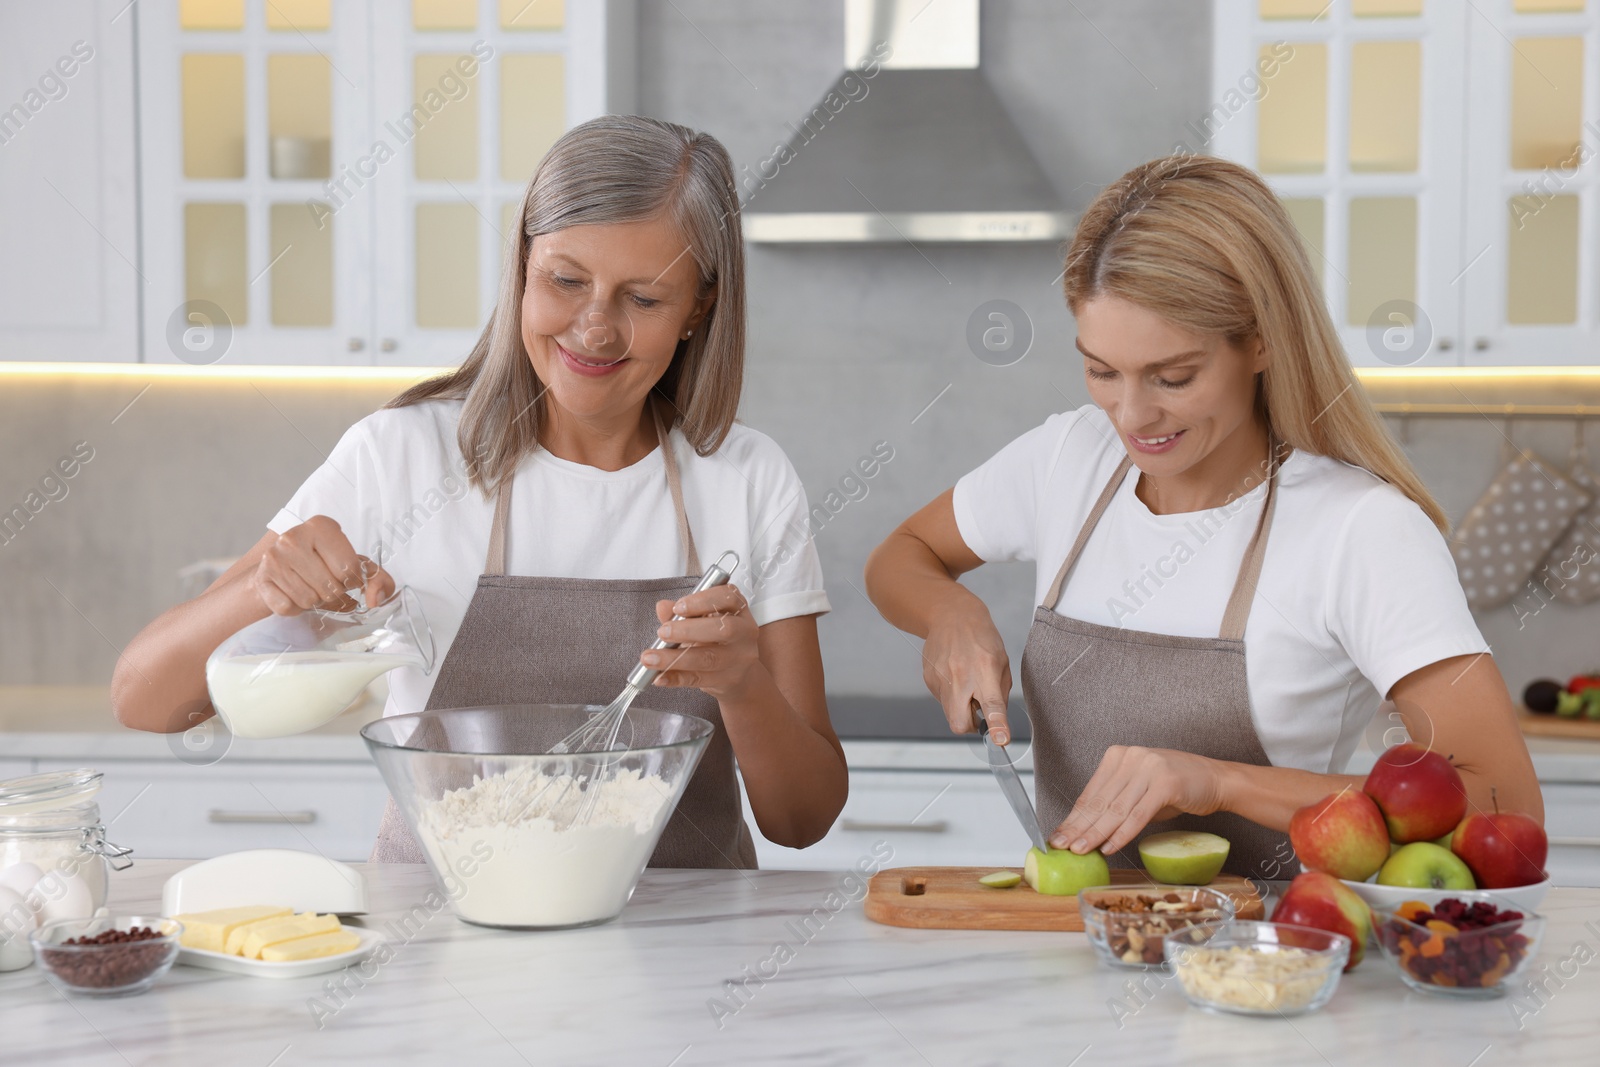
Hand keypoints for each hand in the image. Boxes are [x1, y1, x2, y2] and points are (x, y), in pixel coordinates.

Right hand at [252, 515, 391, 615]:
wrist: (275, 570)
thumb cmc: (321, 564)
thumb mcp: (353, 564)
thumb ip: (377, 578)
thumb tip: (375, 598)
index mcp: (321, 526)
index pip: (350, 568)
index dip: (353, 581)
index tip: (346, 578)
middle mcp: (294, 537)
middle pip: (331, 586)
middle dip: (334, 593)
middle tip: (326, 584)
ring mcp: (273, 558)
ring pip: (310, 600)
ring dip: (314, 601)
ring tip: (309, 587)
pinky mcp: (261, 579)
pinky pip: (289, 608)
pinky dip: (295, 609)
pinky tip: (292, 594)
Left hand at [643, 584, 758, 699]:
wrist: (739, 672)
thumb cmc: (717, 638)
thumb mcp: (703, 619)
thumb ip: (683, 612)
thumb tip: (663, 607)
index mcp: (738, 609)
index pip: (728, 598)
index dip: (702, 600)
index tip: (678, 606)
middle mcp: (744, 631)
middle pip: (723, 629)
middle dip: (688, 630)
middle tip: (663, 632)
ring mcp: (739, 658)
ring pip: (709, 658)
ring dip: (675, 658)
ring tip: (650, 658)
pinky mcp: (729, 679)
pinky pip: (699, 679)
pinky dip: (676, 678)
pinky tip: (659, 676)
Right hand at [921, 602, 1012, 743]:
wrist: (950, 616)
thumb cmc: (981, 638)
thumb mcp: (1001, 661)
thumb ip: (1000, 693)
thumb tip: (997, 722)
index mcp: (985, 670)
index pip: (992, 704)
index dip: (997, 725)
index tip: (1000, 739)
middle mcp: (961, 677)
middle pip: (960, 723)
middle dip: (970, 727)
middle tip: (977, 713)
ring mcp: (941, 679)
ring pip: (950, 713)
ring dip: (960, 707)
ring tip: (966, 681)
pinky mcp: (928, 680)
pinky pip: (942, 700)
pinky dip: (951, 695)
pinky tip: (954, 674)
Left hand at [1047, 745, 1225, 856]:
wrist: (1215, 780)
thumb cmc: (1175, 788)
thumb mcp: (1139, 791)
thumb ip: (1116, 804)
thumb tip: (1086, 831)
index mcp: (1118, 756)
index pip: (1090, 792)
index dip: (1073, 817)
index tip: (1058, 836)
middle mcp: (1130, 757)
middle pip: (1099, 801)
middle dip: (1078, 827)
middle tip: (1062, 847)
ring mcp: (1148, 767)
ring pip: (1115, 809)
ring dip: (1096, 833)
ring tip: (1081, 850)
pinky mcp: (1165, 783)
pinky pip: (1137, 814)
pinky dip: (1122, 833)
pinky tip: (1110, 847)